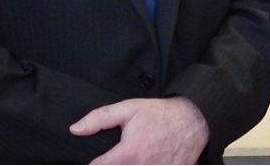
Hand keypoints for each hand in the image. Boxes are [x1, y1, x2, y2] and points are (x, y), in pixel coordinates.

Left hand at [71, 96, 209, 163]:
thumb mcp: (129, 108)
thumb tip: (75, 130)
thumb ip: (99, 118)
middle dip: (114, 165)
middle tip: (122, 156)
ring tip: (135, 158)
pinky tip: (148, 161)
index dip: (95, 164)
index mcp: (128, 154)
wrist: (195, 119)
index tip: (97, 160)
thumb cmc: (161, 114)